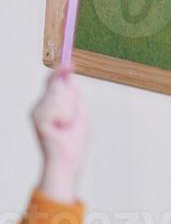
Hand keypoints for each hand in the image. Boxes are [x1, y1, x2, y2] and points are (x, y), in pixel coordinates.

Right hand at [33, 71, 87, 202]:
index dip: (60, 72)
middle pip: (58, 86)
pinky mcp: (37, 119)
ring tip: (66, 125)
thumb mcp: (80, 113)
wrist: (68, 160)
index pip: (54, 83)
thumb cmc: (75, 140)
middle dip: (71, 100)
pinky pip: (56, 107)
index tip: (69, 63)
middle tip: (71, 119)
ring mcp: (37, 112)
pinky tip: (61, 127)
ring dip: (69, 111)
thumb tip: (70, 77)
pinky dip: (64, 117)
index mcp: (51, 104)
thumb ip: (74, 96)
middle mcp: (41, 106)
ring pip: (58, 96)